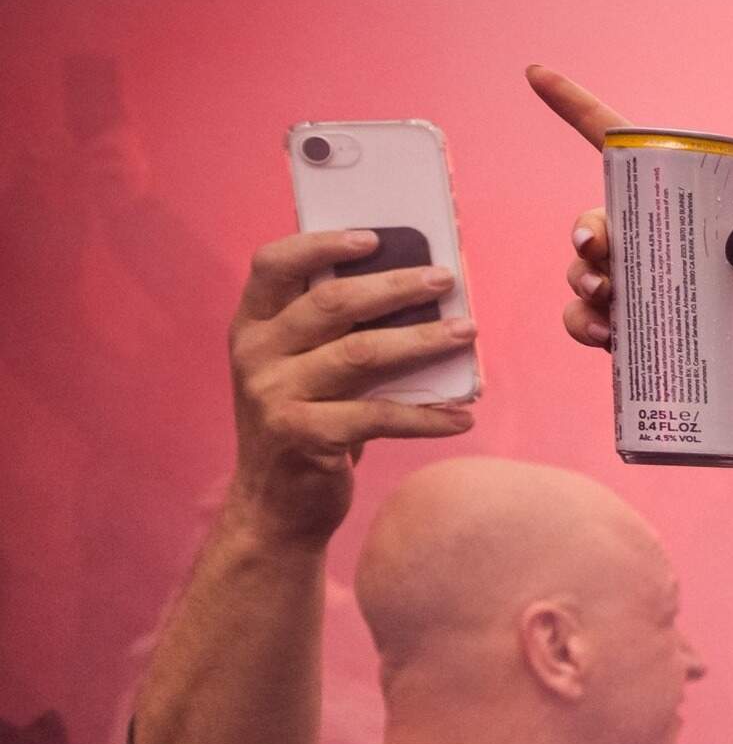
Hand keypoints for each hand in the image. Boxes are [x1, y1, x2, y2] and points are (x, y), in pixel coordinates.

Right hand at [220, 231, 476, 542]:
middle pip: (330, 304)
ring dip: (423, 341)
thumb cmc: (307, 423)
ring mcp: (275, 395)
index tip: (374, 237)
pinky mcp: (304, 436)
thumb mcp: (304, 370)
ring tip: (468, 333)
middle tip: (445, 280)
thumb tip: (417, 292)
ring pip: (361, 354)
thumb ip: (336, 334)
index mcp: (252, 326)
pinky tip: (463, 417)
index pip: (273, 265)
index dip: (321, 245)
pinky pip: (379, 416)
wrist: (275, 506)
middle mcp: (255, 354)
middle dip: (395, 287)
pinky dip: (427, 417)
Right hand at [528, 65, 732, 515]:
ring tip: (605, 302)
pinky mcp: (636, 346)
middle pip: (602, 222)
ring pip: (586, 272)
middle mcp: (667, 261)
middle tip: (598, 252)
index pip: (635, 164)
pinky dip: (580, 322)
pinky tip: (600, 336)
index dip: (584, 114)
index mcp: (698, 232)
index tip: (538, 76)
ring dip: (580, 277)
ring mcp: (648, 302)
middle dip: (587, 229)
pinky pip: (585, 322)